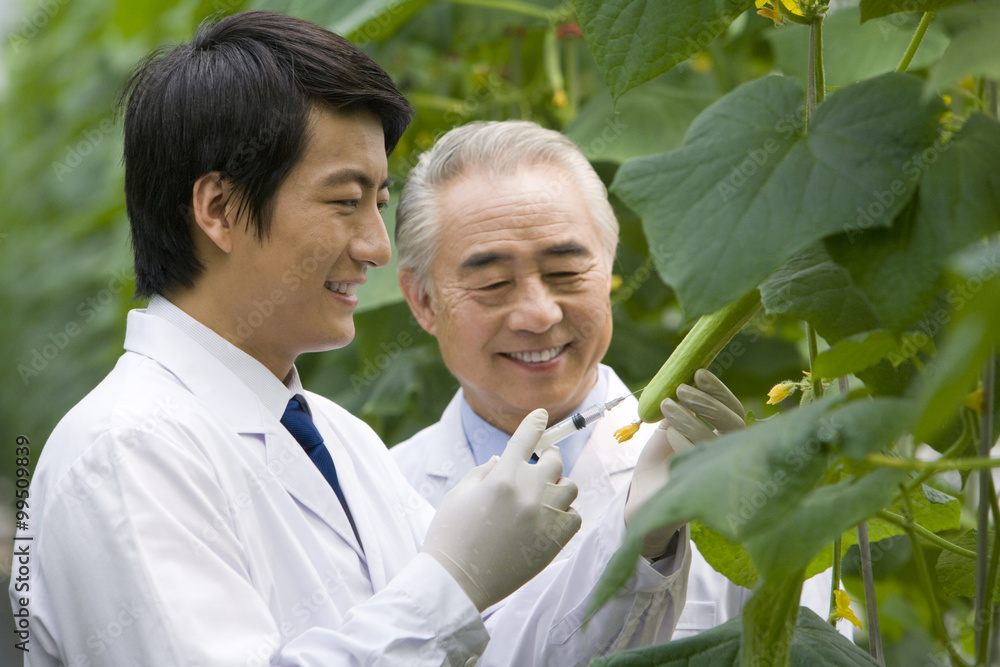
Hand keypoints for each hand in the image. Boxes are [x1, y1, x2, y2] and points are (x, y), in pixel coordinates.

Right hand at [422, 409, 581, 610]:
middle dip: (547, 457)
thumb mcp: (459, 495)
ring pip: (569, 486)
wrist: (456, 582)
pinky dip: (565, 513)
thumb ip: (482, 472)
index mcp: (501, 477)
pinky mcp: (554, 541)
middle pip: (554, 460)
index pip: (525, 438)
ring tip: (543, 495)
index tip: (541, 415)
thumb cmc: (450, 536)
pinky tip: (549, 517)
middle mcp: (527, 492)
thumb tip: (499, 460)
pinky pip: (574, 516)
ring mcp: (544, 516)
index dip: (535, 423)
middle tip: (540, 462)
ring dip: (558, 486)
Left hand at [625, 369, 744, 557]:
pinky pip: (700, 461)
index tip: (698, 373)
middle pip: (732, 424)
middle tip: (681, 389)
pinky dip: (685, 441)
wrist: (644, 493)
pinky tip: (669, 433)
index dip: (719, 391)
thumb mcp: (671, 424)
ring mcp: (719, 473)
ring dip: (690, 418)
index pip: (734, 411)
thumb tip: (686, 378)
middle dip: (707, 402)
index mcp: (725, 437)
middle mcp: (729, 455)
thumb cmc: (661, 456)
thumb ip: (682, 406)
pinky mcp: (703, 489)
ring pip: (715, 440)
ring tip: (666, 406)